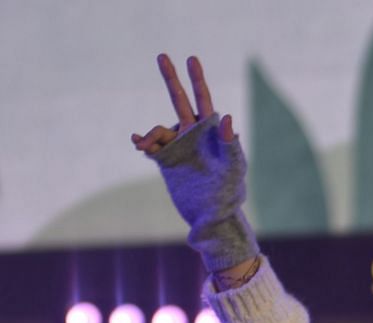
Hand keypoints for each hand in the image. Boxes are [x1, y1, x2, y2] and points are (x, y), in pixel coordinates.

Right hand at [133, 53, 259, 277]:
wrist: (212, 216)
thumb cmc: (230, 192)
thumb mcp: (234, 167)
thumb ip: (230, 143)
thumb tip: (226, 118)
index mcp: (210, 132)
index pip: (202, 99)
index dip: (197, 79)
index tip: (191, 59)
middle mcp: (192, 135)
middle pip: (179, 100)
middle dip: (171, 79)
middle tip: (161, 55)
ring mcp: (178, 147)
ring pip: (160, 130)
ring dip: (151, 135)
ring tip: (144, 145)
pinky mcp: (166, 162)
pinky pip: (151, 147)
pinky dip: (144, 143)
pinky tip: (138, 143)